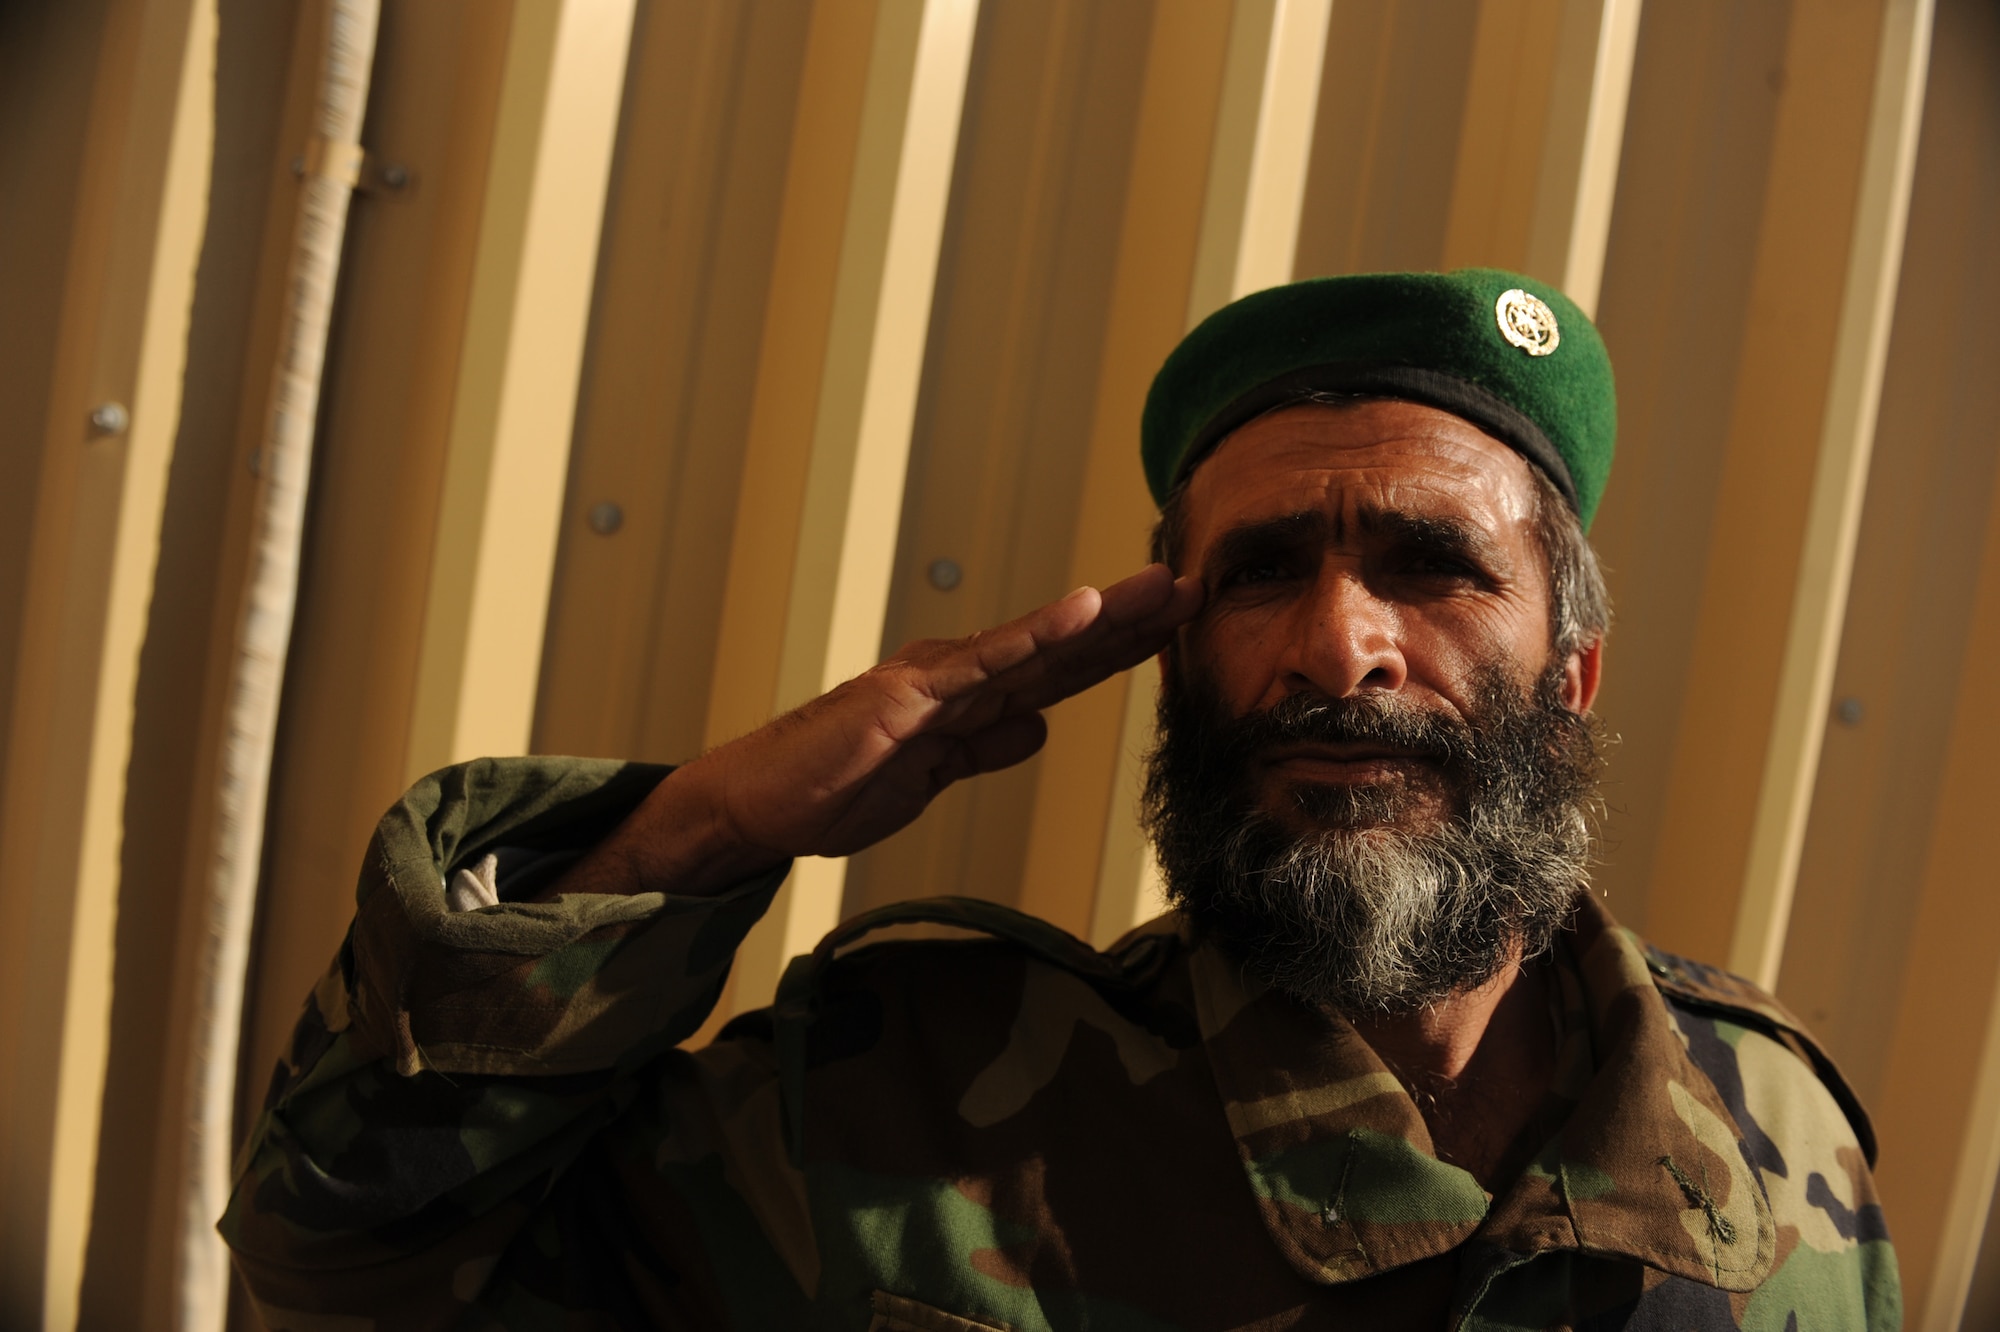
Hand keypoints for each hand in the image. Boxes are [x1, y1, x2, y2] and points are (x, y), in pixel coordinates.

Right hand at [553, 564, 1202, 897]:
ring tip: (1160, 588)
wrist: (760, 805)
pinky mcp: (910, 695)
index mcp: (969, 699)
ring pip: (1036, 643)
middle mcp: (959, 675)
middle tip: (1196, 585)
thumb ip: (984, 748)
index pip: (1060, 670)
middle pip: (1062, 646)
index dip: (1122, 647)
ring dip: (1103, 616)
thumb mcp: (932, 775)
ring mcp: (936, 680)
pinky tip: (1081, 612)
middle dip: (1132, 619)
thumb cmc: (834, 785)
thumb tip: (1039, 730)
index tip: (1180, 625)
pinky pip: (985, 664)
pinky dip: (1037, 636)